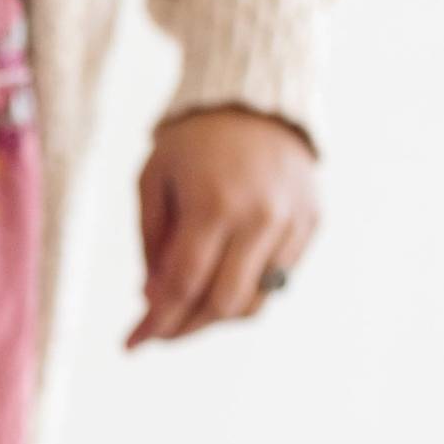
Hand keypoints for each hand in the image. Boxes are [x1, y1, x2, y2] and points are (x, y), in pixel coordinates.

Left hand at [128, 107, 321, 348]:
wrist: (256, 99)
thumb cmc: (192, 143)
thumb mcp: (153, 181)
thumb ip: (152, 242)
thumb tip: (154, 299)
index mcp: (214, 203)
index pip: (183, 285)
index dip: (155, 322)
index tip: (132, 344)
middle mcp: (260, 216)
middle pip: (222, 303)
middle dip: (185, 328)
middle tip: (159, 332)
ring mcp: (292, 220)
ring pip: (255, 301)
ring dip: (215, 316)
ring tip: (188, 307)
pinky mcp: (312, 222)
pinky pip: (278, 281)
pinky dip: (245, 292)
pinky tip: (220, 283)